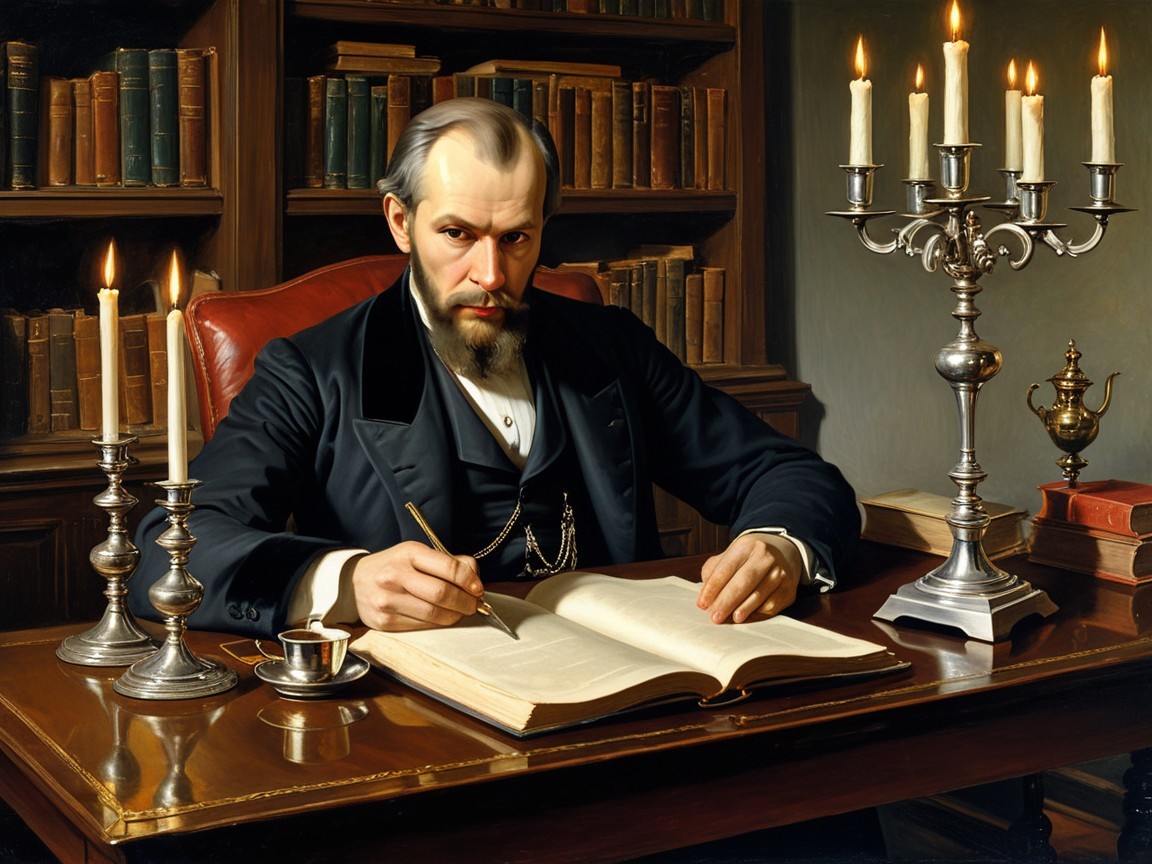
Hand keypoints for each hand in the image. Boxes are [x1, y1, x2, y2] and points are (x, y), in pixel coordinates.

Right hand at [351, 542, 482, 630]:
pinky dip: (436, 624)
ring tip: (459, 612)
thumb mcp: (416, 554)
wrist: (353, 582)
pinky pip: (420, 627)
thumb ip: (446, 563)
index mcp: (408, 553)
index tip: (478, 589)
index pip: (449, 567)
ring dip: (454, 616)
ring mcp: (387, 600)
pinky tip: (440, 618)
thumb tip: (474, 578)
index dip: (469, 581)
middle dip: (465, 602)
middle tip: (473, 605)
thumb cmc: (393, 567)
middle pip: (442, 594)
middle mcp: (395, 575)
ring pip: (433, 614)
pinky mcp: (384, 622)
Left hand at [697, 533, 801, 623]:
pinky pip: (772, 605)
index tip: (702, 604)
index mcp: (746, 545)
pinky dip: (758, 613)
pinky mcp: (789, 588)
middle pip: (742, 582)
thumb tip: (706, 596)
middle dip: (726, 602)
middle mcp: (765, 556)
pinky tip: (748, 618)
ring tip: (732, 619)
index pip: (725, 569)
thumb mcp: (730, 555)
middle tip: (714, 617)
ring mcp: (780, 572)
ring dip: (743, 609)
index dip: (712, 589)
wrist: (782, 551)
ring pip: (759, 595)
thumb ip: (714, 572)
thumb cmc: (748, 558)